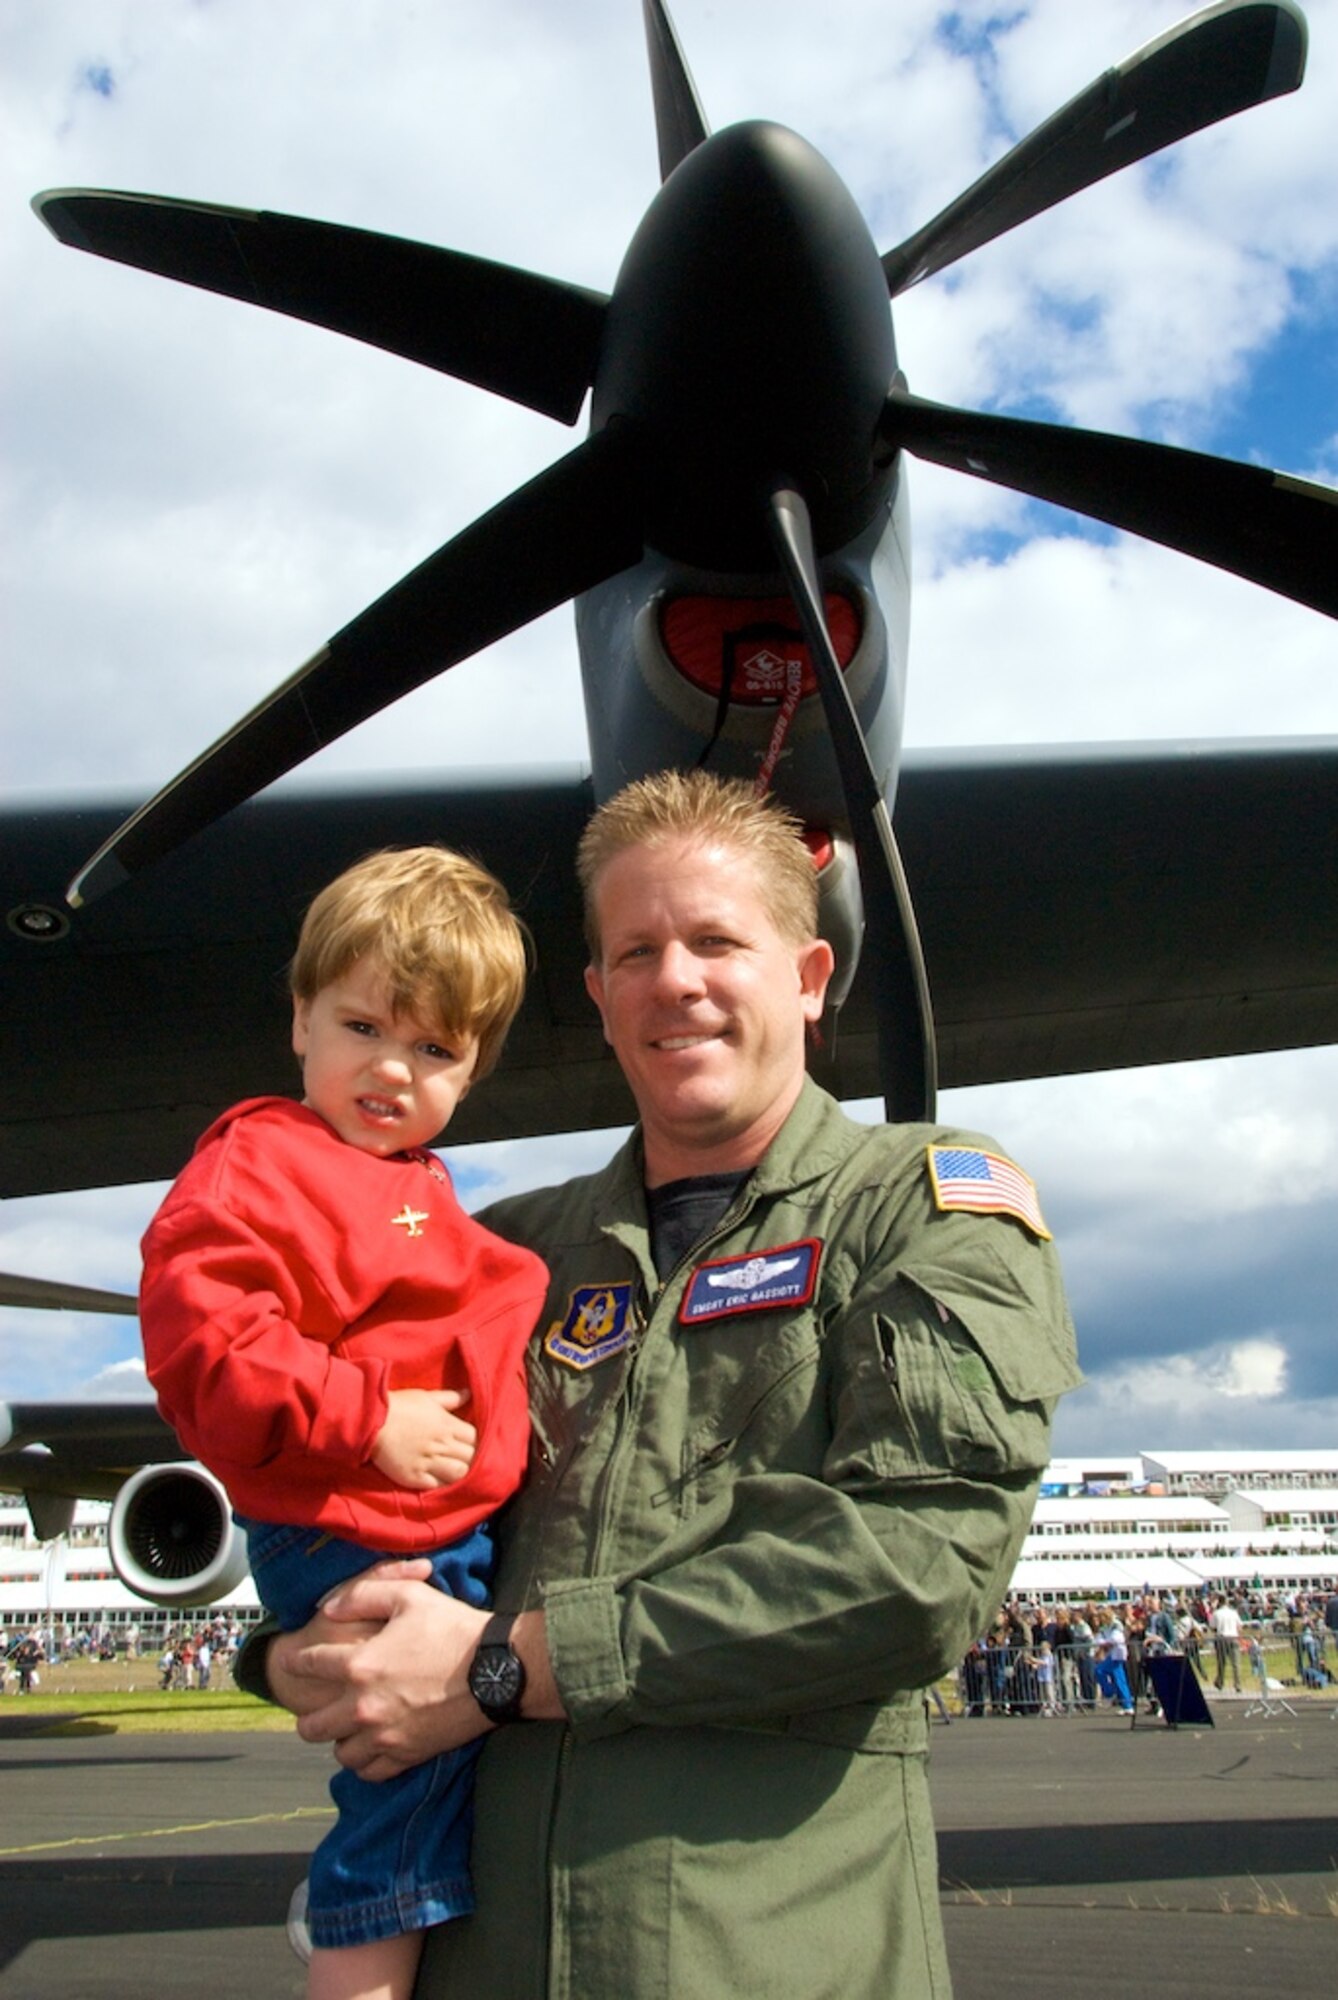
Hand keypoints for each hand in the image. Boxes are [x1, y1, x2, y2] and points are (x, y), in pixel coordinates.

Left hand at [283, 1564, 490, 1780]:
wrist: (495, 1671)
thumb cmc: (453, 1629)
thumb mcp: (409, 1595)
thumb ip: (363, 1595)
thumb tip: (329, 1607)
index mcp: (360, 1665)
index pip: (310, 1665)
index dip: (295, 1661)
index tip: (290, 1661)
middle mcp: (364, 1707)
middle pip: (312, 1726)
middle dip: (308, 1714)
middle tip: (315, 1705)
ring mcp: (385, 1736)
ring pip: (340, 1753)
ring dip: (340, 1739)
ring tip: (349, 1726)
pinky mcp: (407, 1755)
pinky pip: (370, 1771)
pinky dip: (365, 1761)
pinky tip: (371, 1745)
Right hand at [371, 1387, 475, 1488]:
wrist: (370, 1421)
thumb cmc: (399, 1406)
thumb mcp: (427, 1397)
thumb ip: (450, 1398)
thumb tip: (469, 1393)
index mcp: (446, 1424)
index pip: (475, 1437)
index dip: (474, 1441)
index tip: (467, 1442)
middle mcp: (440, 1444)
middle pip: (470, 1457)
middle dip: (469, 1457)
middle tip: (461, 1457)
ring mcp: (427, 1462)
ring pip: (458, 1473)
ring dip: (458, 1472)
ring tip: (451, 1468)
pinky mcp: (413, 1477)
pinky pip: (436, 1485)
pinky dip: (439, 1483)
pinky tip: (435, 1477)